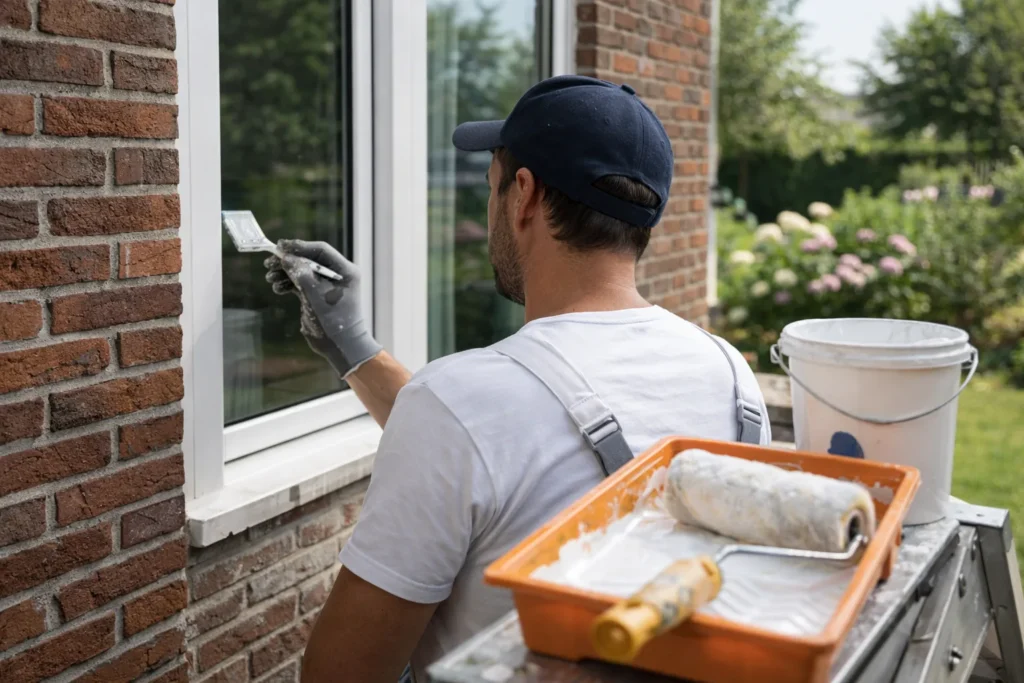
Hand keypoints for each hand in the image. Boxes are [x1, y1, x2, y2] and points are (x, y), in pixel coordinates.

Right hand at [264, 239, 381, 377]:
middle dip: (288, 261)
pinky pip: (299, 284)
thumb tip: (285, 257)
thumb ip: (301, 273)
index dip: (300, 247)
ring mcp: (325, 285)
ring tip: (270, 278)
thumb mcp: (316, 293)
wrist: (340, 346)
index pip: (320, 250)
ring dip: (284, 273)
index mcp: (344, 270)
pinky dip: (287, 284)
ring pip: (301, 272)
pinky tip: (277, 288)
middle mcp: (336, 275)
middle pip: (308, 260)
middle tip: (269, 262)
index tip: (280, 246)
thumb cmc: (334, 319)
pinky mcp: (315, 296)